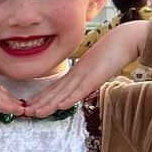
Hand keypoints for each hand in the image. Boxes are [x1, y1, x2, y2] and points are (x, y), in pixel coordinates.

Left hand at [25, 22, 145, 116]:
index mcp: (76, 71)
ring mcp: (85, 75)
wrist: (126, 39)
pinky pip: (80, 90)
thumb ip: (87, 76)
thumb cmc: (114, 51)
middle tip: (25, 112)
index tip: (31, 106)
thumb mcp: (96, 67)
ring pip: (63, 92)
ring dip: (49, 104)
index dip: (43, 97)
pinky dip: (70, 98)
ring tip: (36, 113)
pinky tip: (60, 106)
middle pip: (55, 91)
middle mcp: (77, 74)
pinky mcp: (95, 77)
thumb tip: (81, 85)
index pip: (56, 87)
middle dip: (40, 103)